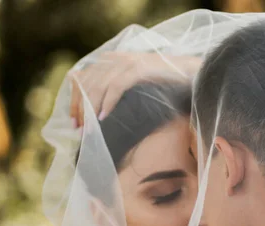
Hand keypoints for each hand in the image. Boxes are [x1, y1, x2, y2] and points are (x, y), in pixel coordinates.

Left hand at [69, 52, 201, 126]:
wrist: (189, 73)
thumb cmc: (164, 84)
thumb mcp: (134, 84)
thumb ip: (116, 88)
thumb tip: (97, 111)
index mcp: (111, 59)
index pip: (82, 78)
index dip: (75, 100)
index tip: (75, 121)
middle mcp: (115, 58)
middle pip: (86, 83)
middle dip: (80, 109)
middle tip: (80, 130)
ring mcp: (126, 62)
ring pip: (98, 86)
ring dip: (91, 110)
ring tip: (89, 129)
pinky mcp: (138, 69)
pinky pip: (116, 87)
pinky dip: (108, 103)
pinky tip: (104, 117)